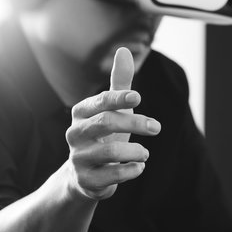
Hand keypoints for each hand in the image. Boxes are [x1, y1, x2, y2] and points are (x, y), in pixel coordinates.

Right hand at [65, 48, 160, 200]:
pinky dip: (132, 170)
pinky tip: (139, 166)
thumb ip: (119, 84)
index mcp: (81, 113)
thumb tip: (123, 50)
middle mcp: (75, 134)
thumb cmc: (103, 136)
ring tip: (145, 153)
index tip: (139, 97)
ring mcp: (78, 159)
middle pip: (106, 123)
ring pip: (111, 151)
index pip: (100, 101)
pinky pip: (113, 175)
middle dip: (135, 123)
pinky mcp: (86, 181)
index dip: (119, 98)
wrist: (85, 176)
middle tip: (157, 127)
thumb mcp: (112, 110)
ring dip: (136, 150)